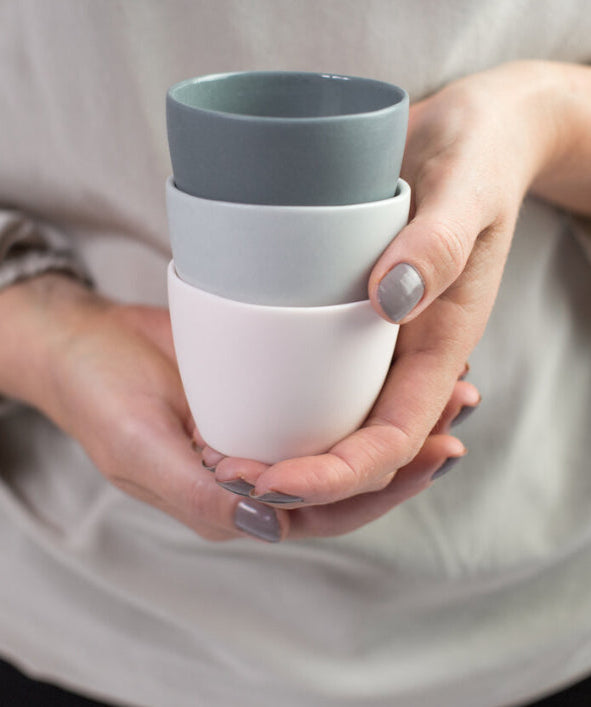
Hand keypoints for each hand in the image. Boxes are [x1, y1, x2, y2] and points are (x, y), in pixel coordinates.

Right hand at [0, 273, 472, 542]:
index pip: (329, 511)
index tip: (436, 450)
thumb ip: (200, 497)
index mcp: (239, 501)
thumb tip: (271, 525)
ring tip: (451, 379)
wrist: (81, 342)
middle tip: (460, 406)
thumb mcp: (140, 452)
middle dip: (410, 447)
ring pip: (344, 428)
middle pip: (351, 470)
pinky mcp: (264, 380)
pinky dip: (362, 374)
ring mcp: (266, 422)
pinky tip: (396, 350)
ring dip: (396, 409)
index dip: (387, 487)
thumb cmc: (101, 399)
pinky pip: (322, 385)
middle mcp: (262, 466)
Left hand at [206, 61, 586, 511]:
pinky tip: (232, 380)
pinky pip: (314, 355)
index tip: (275, 481)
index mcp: (442, 345)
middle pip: (354, 442)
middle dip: (296, 474)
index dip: (337, 474)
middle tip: (225, 471)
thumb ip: (439, 244)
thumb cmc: (481, 156)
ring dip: (280, 441)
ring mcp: (376, 329)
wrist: (472, 129)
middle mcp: (406, 349)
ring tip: (216, 447)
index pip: (394, 439)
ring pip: (331, 408)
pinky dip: (278, 382)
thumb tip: (389, 301)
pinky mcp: (347, 299)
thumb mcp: (469, 190)